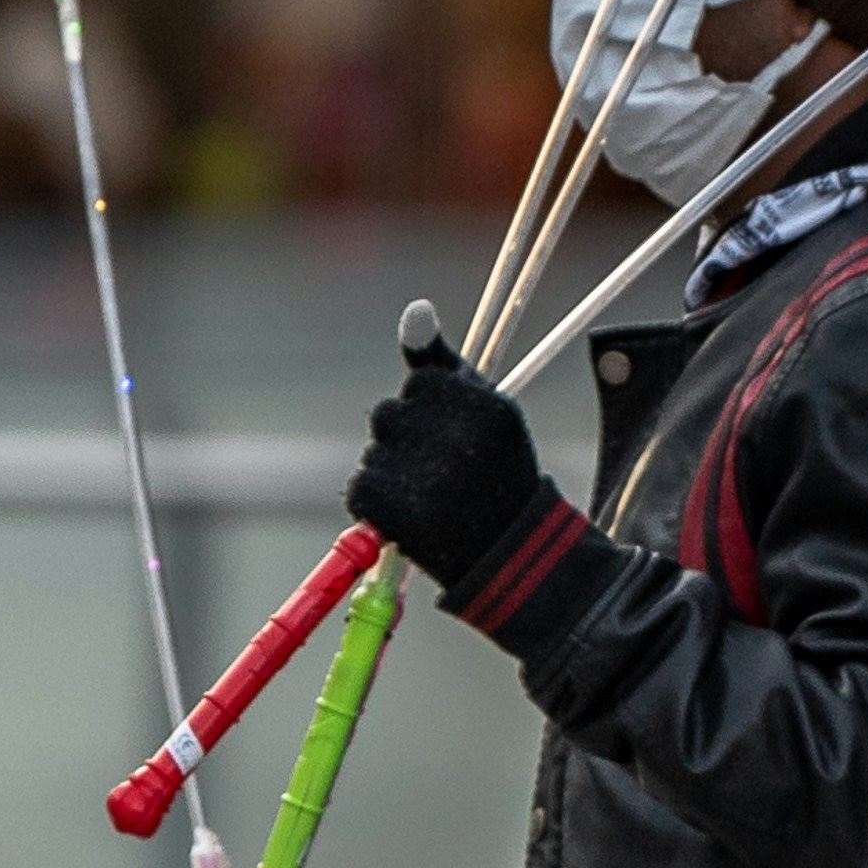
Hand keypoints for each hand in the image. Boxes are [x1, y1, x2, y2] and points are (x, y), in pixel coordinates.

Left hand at [349, 335, 548, 595]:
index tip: (457, 441)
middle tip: (441, 474)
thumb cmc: (496, 475)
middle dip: (406, 439)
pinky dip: (375, 504)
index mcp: (484, 409)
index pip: (420, 382)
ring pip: (374, 451)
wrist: (507, 557)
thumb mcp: (487, 410)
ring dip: (390, 472)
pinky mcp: (393, 510)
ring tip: (431, 500)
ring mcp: (423, 478)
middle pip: (388, 414)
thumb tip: (414, 310)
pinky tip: (410, 518)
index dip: (432, 412)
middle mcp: (456, 440)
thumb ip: (445, 362)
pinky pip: (360, 487)